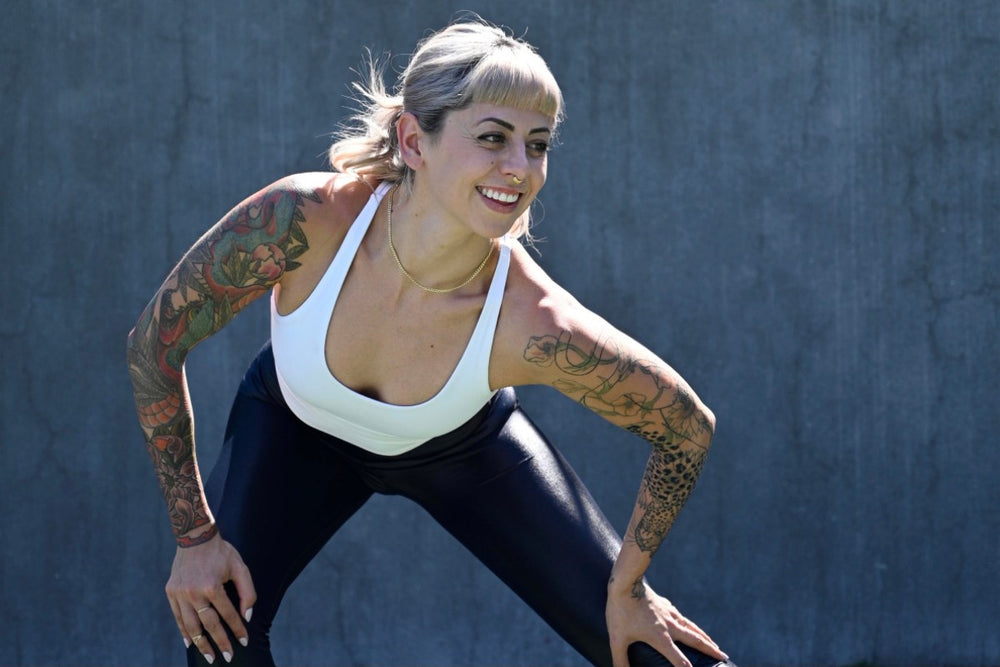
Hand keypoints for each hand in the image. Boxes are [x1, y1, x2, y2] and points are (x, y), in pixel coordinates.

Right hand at [165, 532, 256, 663]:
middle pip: (209, 625)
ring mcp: (180, 593)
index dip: (237, 629)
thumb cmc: (221, 552)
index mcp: (212, 586)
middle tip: (227, 657)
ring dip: (200, 643)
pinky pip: (178, 617)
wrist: (195, 537)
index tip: (243, 642)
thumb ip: (247, 592)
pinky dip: (184, 631)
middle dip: (219, 643)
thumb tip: (246, 616)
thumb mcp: (240, 567)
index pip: (228, 614)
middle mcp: (193, 592)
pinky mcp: (171, 592)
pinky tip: (190, 642)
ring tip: (209, 656)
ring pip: (191, 625)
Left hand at [605, 579, 727, 666]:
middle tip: (723, 656)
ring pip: (692, 627)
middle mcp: (670, 626)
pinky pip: (682, 617)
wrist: (625, 582)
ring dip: (704, 637)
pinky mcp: (665, 604)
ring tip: (714, 644)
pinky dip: (690, 624)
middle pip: (695, 640)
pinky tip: (688, 624)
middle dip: (710, 650)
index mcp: (660, 637)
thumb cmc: (620, 612)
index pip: (679, 660)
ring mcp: (669, 613)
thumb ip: (620, 659)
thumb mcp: (617, 639)